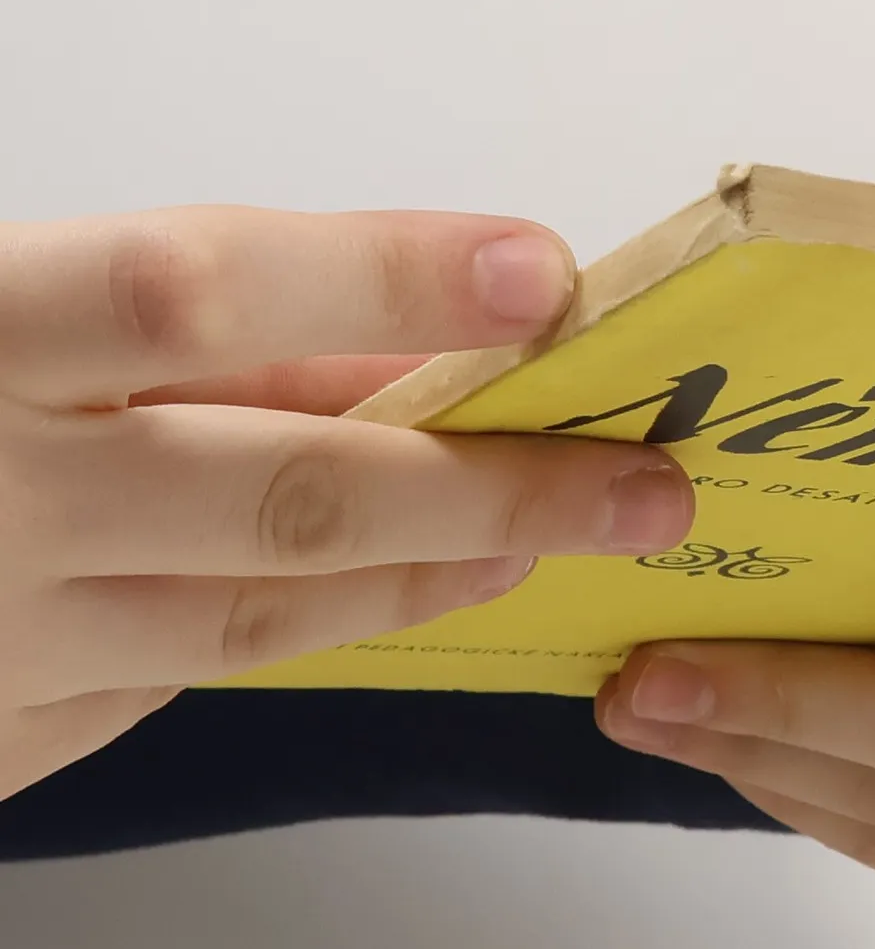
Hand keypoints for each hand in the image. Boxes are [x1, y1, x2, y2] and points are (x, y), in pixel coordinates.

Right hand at [0, 206, 694, 801]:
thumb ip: (152, 316)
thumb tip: (386, 337)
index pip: (188, 288)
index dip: (377, 274)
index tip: (542, 269)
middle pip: (277, 490)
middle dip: (487, 484)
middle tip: (648, 479)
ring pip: (256, 613)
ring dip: (430, 575)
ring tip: (561, 537)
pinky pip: (172, 680)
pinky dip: (305, 633)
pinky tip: (407, 596)